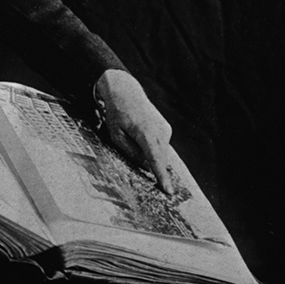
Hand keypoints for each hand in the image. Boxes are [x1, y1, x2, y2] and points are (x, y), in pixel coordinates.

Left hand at [95, 69, 174, 193]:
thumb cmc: (117, 113)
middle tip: (143, 167)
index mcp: (146, 132)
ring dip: (149, 155)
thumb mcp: (116, 135)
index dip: (161, 177)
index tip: (168, 191)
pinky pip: (159, 147)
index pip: (155, 159)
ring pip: (159, 153)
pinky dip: (152, 149)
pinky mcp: (165, 129)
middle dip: (152, 168)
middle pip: (158, 159)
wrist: (126, 92)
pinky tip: (140, 137)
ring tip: (133, 138)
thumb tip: (145, 165)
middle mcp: (159, 131)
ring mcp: (165, 129)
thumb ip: (131, 152)